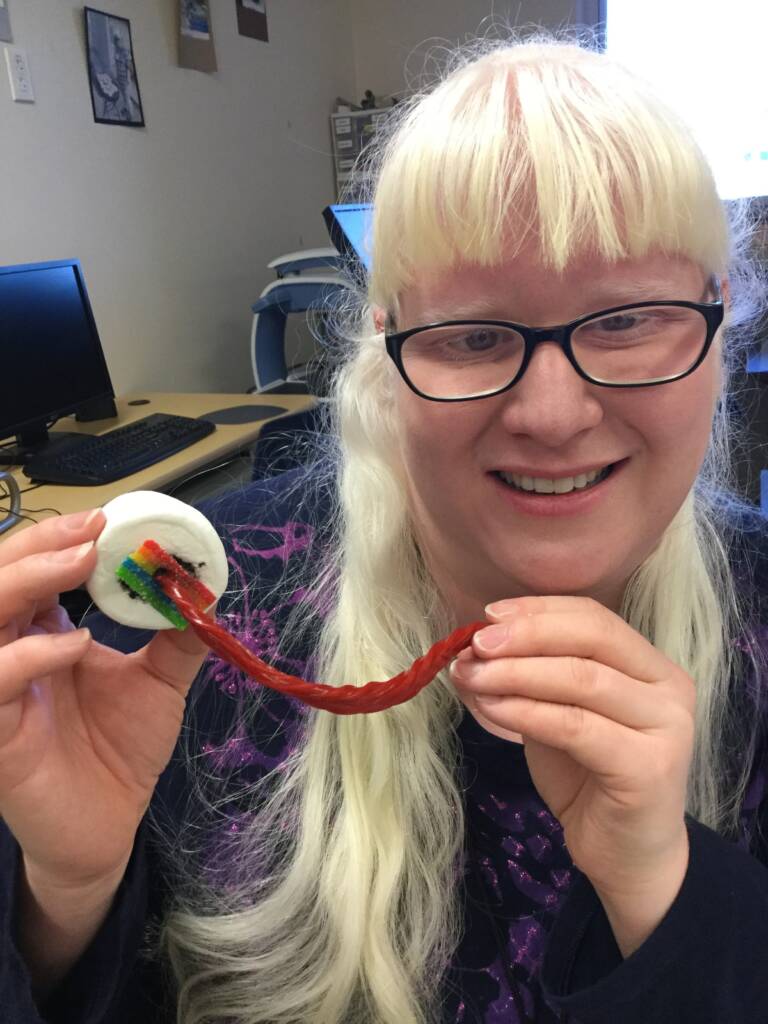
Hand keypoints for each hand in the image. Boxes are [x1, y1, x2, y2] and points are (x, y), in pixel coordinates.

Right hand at [0, 509, 209, 888]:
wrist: (109, 827)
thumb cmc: (122, 750)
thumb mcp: (159, 681)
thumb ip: (177, 634)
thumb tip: (206, 586)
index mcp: (43, 634)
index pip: (32, 570)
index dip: (57, 538)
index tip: (106, 519)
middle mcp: (10, 654)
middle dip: (37, 546)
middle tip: (90, 530)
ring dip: (24, 583)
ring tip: (78, 565)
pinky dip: (27, 657)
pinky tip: (74, 647)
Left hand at [450, 596, 694, 951]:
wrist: (628, 856)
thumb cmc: (590, 780)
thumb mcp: (555, 716)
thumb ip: (529, 681)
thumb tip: (471, 650)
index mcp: (651, 665)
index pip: (594, 616)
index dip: (539, 610)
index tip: (487, 616)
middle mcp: (669, 687)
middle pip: (592, 638)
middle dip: (526, 635)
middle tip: (475, 644)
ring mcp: (666, 726)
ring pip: (582, 679)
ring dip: (516, 672)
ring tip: (471, 676)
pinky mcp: (649, 767)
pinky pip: (576, 725)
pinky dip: (526, 711)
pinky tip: (492, 708)